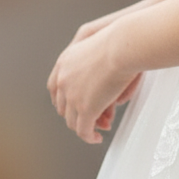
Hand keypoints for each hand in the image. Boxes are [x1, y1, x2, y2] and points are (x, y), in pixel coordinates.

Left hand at [47, 25, 138, 143]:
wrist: (123, 45)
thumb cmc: (119, 41)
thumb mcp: (96, 47)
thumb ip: (93, 65)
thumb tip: (98, 79)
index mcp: (65, 62)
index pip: (55, 87)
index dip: (63, 99)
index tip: (72, 105)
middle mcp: (64, 79)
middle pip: (62, 106)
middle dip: (76, 114)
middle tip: (91, 116)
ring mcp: (72, 95)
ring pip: (72, 121)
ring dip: (85, 126)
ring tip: (96, 127)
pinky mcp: (85, 108)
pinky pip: (83, 131)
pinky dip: (89, 137)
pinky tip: (96, 137)